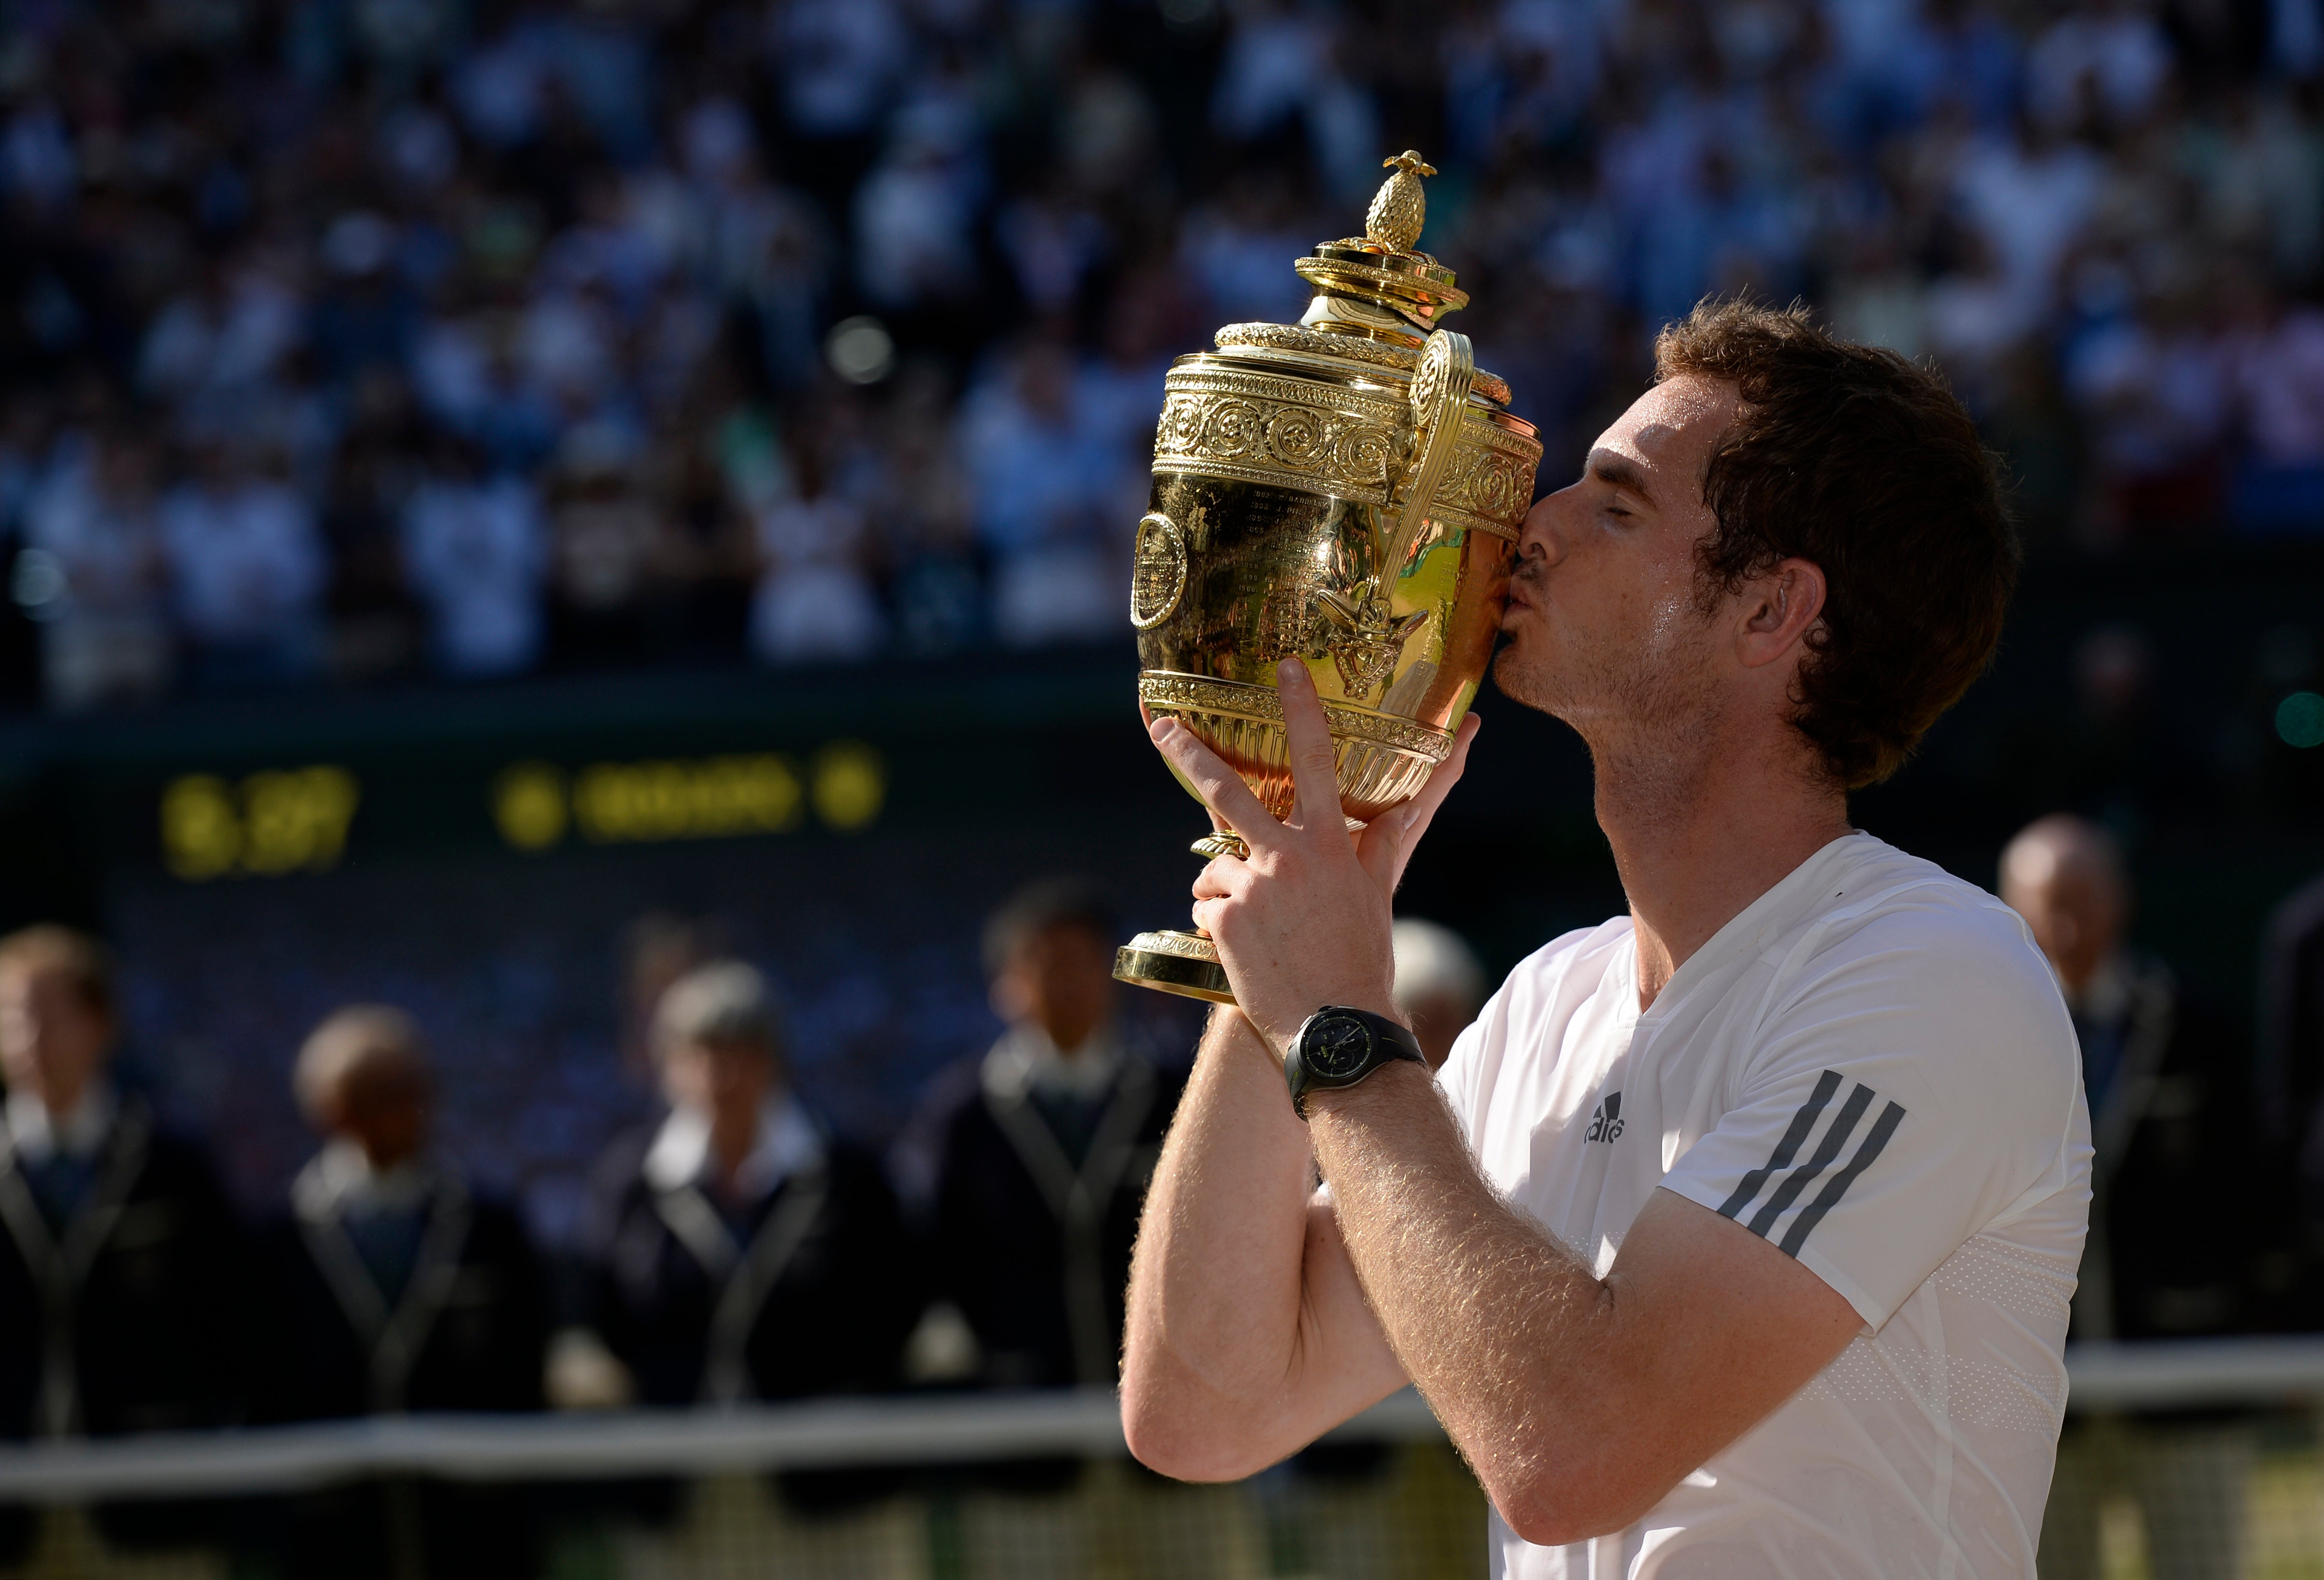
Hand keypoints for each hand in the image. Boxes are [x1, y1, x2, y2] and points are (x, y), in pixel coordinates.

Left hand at [1148, 658, 1480, 1050]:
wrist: (1336, 1025)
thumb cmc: (1362, 956)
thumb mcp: (1379, 890)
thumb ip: (1388, 836)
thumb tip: (1433, 788)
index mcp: (1331, 843)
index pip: (1319, 760)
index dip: (1302, 709)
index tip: (1286, 667)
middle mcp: (1288, 856)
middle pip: (1228, 791)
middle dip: (1190, 754)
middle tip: (1161, 727)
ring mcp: (1253, 887)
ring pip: (1215, 863)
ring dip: (1227, 888)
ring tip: (1262, 928)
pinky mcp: (1224, 921)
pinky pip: (1206, 905)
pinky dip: (1219, 924)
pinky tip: (1248, 950)